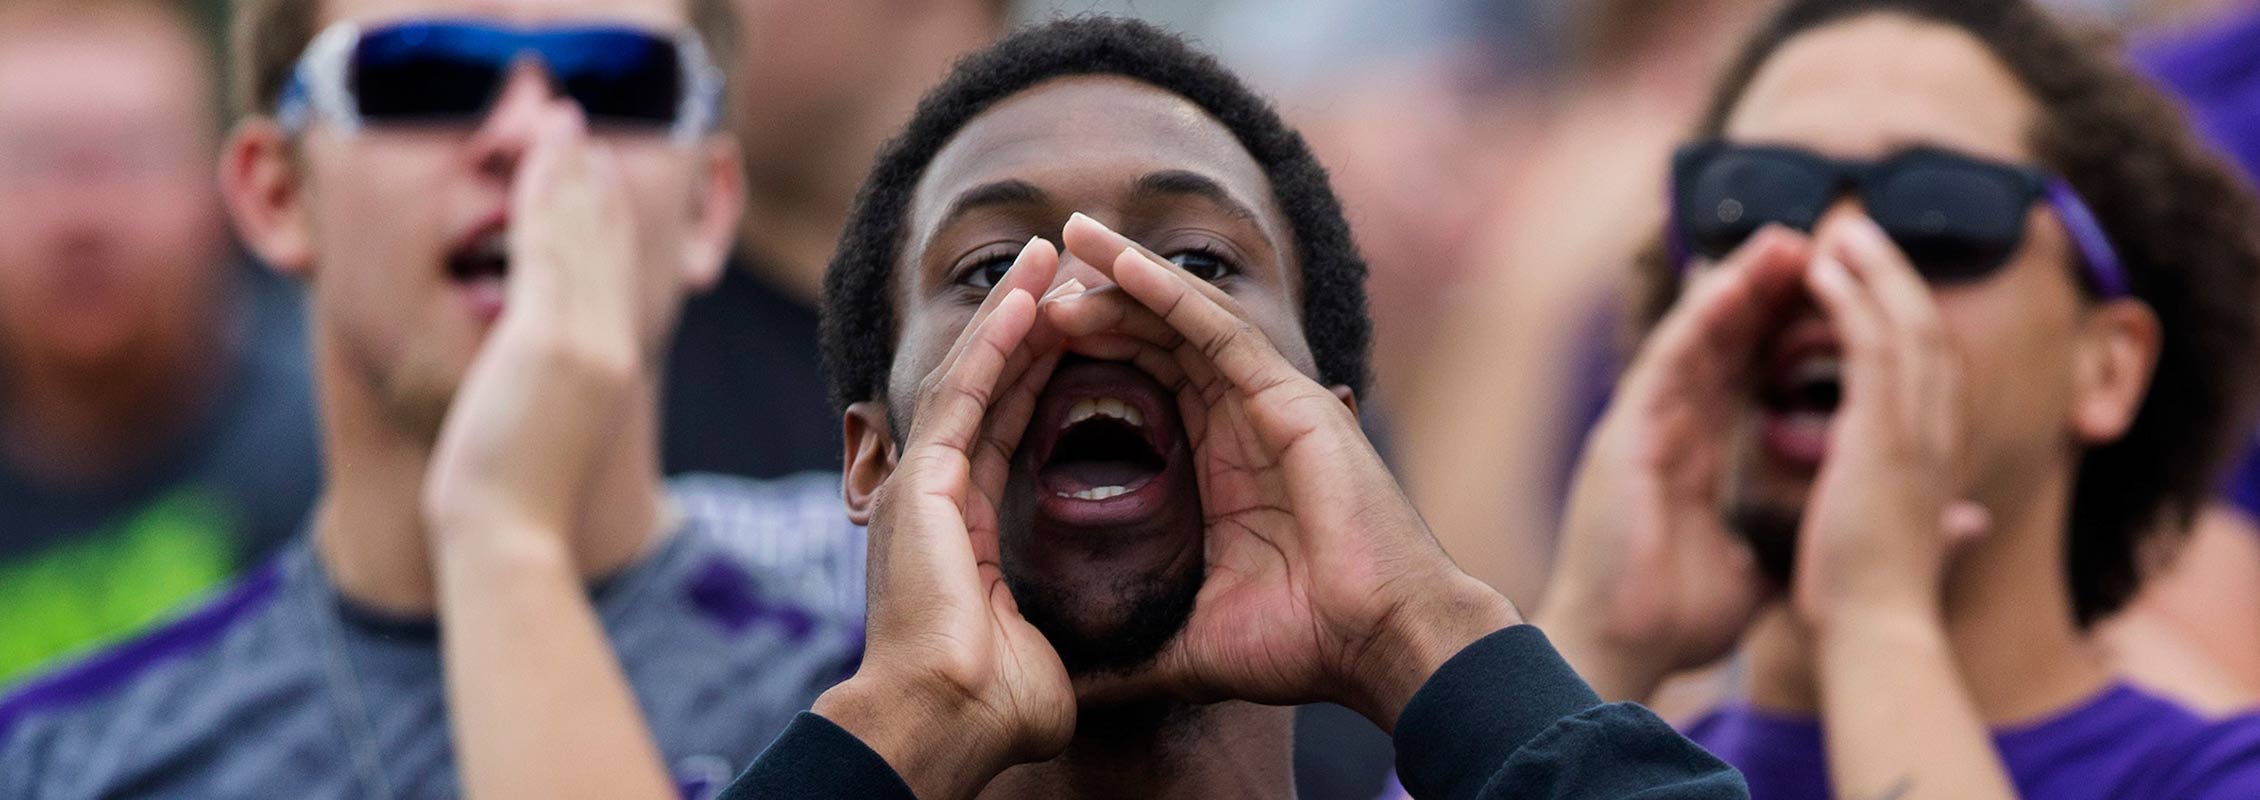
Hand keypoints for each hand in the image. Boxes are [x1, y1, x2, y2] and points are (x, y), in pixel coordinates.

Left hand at [423, 102, 640, 537]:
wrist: (509, 531)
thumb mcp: (539, 429)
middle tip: (585, 130)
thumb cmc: (509, 500)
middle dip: (594, 183)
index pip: (612, 276)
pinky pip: (547, 248)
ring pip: (580, 236)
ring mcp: (582, 341)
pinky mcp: (549, 338)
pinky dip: (547, 196)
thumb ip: (546, 386)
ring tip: (564, 123)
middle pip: (606, 246)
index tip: (596, 176)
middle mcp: (608, 345)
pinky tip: (541, 158)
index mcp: (610, 366)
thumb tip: (526, 368)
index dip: (607, 221)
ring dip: (571, 172)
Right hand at [815, 239, 1076, 799]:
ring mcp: (921, 483)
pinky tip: (1030, 297)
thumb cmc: (992, 709)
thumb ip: (1049, 630)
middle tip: (1057, 265)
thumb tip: (1089, 656)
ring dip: (1011, 310)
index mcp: (953, 530)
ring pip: (971, 373)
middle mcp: (930, 496)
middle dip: (1021, 323)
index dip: (1031, 376)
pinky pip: (968, 393)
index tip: (1068, 333)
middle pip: (983, 386)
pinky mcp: (925, 480)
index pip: (1000, 429)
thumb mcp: (1037, 652)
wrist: (943, 722)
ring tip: (1048, 254)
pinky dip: (998, 340)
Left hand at [1050, 214, 1517, 731]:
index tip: (1026, 344)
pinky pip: (1214, 327)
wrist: (1382, 644)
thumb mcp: (1192, 646)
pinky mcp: (1286, 397)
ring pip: (1180, 318)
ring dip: (1120, 276)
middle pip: (1156, 341)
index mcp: (1219, 469)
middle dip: (1096, 304)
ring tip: (1064, 240)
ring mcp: (1266, 404)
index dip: (1089, 360)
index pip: (1145, 391)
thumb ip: (1131, 654)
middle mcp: (1241, 424)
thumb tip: (1068, 689)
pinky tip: (1112, 262)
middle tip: (1032, 277)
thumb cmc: (1305, 646)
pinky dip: (1162, 289)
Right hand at [1536, 227, 1809, 701]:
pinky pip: (1665, 363)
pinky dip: (1699, 320)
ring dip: (1736, 287)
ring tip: (1782, 240)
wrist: (1622, 652)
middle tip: (1812, 241)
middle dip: (1763, 291)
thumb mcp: (1757, 569)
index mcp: (1695, 458)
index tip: (1831, 291)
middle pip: (1720, 345)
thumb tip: (1847, 538)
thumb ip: (1793, 538)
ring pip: (1694, 339)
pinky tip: (1732, 283)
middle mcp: (1666, 432)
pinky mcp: (1624, 436)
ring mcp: (1641, 429)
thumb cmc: (1675, 620)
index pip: (1743, 375)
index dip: (1781, 329)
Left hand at [1792, 216, 1987, 632]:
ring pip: (1908, 321)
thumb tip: (1966, 522)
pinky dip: (1852, 299)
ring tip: (1841, 230)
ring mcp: (1920, 430)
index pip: (1937, 365)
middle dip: (1897, 273)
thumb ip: (1940, 523)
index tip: (1877, 280)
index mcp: (1943, 457)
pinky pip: (1873, 343)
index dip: (1910, 313)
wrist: (1875, 632)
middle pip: (1930, 327)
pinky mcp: (1886, 433)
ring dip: (1875, 268)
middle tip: (1861, 230)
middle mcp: (1943, 433)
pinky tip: (1822, 271)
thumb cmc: (1879, 600)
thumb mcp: (1915, 544)